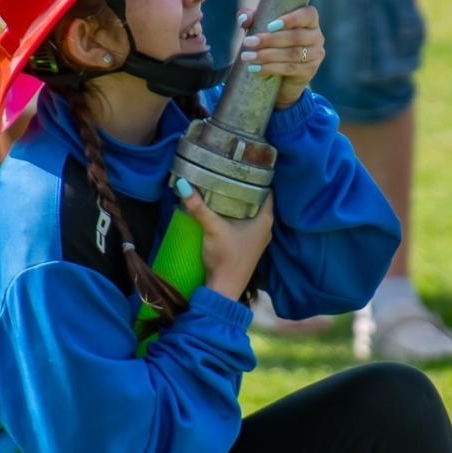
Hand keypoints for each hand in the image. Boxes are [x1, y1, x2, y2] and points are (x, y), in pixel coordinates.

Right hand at [177, 180, 273, 300]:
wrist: (224, 289)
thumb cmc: (225, 258)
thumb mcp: (212, 228)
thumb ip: (199, 206)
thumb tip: (183, 183)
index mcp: (266, 219)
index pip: (268, 190)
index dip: (259, 176)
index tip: (247, 163)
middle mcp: (266, 227)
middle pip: (259, 199)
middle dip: (246, 185)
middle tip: (232, 169)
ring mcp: (258, 238)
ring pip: (252, 211)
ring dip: (241, 200)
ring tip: (227, 183)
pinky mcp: (249, 245)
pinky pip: (247, 222)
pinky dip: (238, 213)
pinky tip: (225, 207)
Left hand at [237, 5, 322, 108]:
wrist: (282, 75)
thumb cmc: (272, 42)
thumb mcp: (262, 28)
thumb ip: (252, 18)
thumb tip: (243, 19)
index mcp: (309, 20)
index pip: (308, 14)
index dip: (292, 19)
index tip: (270, 25)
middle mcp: (317, 36)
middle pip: (296, 36)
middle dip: (270, 39)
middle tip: (248, 42)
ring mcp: (316, 54)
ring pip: (292, 54)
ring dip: (267, 55)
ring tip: (248, 57)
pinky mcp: (310, 70)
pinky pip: (290, 68)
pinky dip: (270, 68)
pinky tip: (256, 69)